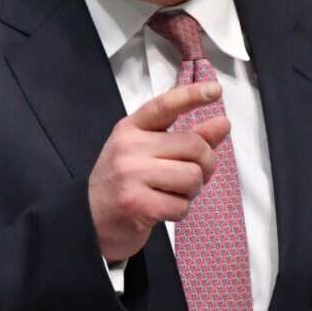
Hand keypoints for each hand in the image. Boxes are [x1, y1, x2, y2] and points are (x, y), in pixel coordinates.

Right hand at [88, 81, 230, 263]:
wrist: (89, 221)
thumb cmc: (124, 183)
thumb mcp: (148, 153)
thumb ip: (187, 137)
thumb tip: (223, 124)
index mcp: (131, 128)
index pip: (164, 106)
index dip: (191, 96)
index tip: (215, 90)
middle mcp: (129, 147)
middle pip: (194, 146)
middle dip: (205, 165)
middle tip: (192, 176)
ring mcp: (130, 174)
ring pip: (192, 176)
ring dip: (191, 191)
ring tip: (172, 193)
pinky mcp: (136, 204)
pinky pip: (181, 205)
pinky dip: (179, 211)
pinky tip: (162, 209)